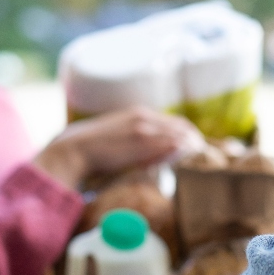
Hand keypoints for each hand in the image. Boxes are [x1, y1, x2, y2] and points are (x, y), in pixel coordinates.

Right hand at [33, 106, 202, 188]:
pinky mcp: (140, 140)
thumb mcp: (114, 137)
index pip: (174, 122)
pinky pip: (170, 143)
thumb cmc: (88, 148)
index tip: (194, 149)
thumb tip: (147, 157)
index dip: (187, 135)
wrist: (71, 149)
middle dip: (195, 140)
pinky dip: (182, 150)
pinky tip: (188, 159)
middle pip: (181, 126)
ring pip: (179, 134)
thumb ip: (131, 142)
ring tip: (199, 160)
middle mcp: (144, 117)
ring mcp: (143, 128)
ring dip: (192, 147)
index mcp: (138, 114)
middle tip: (202, 157)